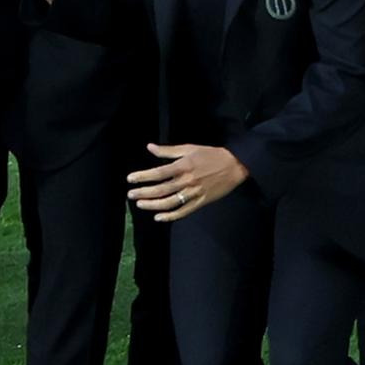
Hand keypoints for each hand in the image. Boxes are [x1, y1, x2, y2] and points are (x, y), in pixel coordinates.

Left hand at [129, 142, 247, 221]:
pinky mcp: (201, 202)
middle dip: (144, 193)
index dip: (143, 176)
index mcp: (184, 165)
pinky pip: (183, 211)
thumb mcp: (190, 148)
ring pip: (170, 202)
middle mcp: (187, 180)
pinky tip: (158, 217)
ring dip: (153, 205)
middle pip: (161, 189)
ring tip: (140, 205)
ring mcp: (194, 193)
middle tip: (131, 195)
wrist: (235, 165)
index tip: (130, 179)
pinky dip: (170, 216)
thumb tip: (150, 147)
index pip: (159, 172)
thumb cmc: (211, 154)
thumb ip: (169, 150)